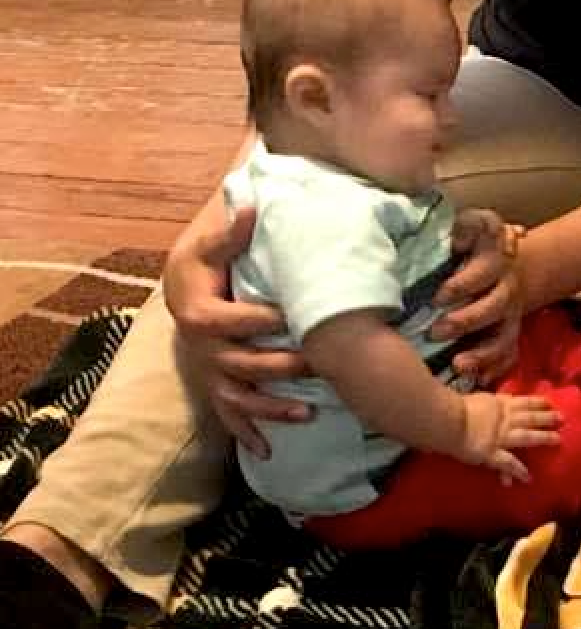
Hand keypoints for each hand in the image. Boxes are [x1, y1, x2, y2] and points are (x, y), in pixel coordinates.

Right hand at [164, 207, 310, 456]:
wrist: (181, 282)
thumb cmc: (202, 260)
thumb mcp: (211, 242)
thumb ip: (232, 232)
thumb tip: (253, 210)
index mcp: (198, 313)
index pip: (230, 321)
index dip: (260, 321)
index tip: (294, 318)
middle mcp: (200, 349)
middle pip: (239, 364)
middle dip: (278, 368)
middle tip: (317, 366)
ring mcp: (207, 370)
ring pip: (237, 396)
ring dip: (270, 409)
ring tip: (307, 414)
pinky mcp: (214, 383)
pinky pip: (228, 413)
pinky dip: (246, 433)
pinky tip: (268, 452)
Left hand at [434, 209, 524, 381]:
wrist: (511, 262)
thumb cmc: (473, 246)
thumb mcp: (468, 227)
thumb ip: (461, 228)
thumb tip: (454, 237)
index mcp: (495, 259)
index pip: (486, 269)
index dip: (465, 283)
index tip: (439, 296)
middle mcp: (506, 288)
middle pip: (495, 306)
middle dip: (466, 320)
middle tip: (436, 331)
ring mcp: (510, 315)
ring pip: (505, 337)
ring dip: (483, 353)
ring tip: (458, 365)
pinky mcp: (509, 335)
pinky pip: (509, 357)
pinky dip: (494, 370)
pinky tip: (477, 381)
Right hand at [457, 393, 562, 485]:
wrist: (447, 420)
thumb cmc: (456, 407)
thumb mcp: (478, 397)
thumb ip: (489, 400)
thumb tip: (500, 399)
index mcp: (499, 405)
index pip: (523, 402)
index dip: (537, 403)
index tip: (549, 403)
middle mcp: (505, 419)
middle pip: (530, 417)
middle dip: (547, 418)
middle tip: (563, 418)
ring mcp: (501, 436)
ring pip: (527, 436)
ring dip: (543, 438)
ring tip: (558, 440)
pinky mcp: (492, 453)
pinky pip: (508, 463)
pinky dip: (518, 471)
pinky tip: (527, 478)